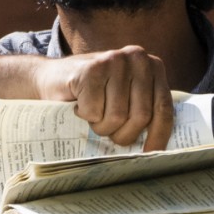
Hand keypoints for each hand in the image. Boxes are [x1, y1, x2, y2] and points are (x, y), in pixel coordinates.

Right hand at [34, 45, 174, 149]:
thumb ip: (144, 110)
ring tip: (93, 115)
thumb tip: (160, 149)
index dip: (158, 135)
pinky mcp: (91, 69)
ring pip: (117, 117)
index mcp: (153, 67)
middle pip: (141, 116)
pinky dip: (84, 116)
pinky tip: (80, 104)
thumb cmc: (92, 94)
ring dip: (100, 126)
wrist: (50, 78)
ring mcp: (114, 61)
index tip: (150, 154)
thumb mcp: (126, 96)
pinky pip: (94, 112)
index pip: (163, 108)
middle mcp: (138, 58)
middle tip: (107, 132)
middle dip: (122, 134)